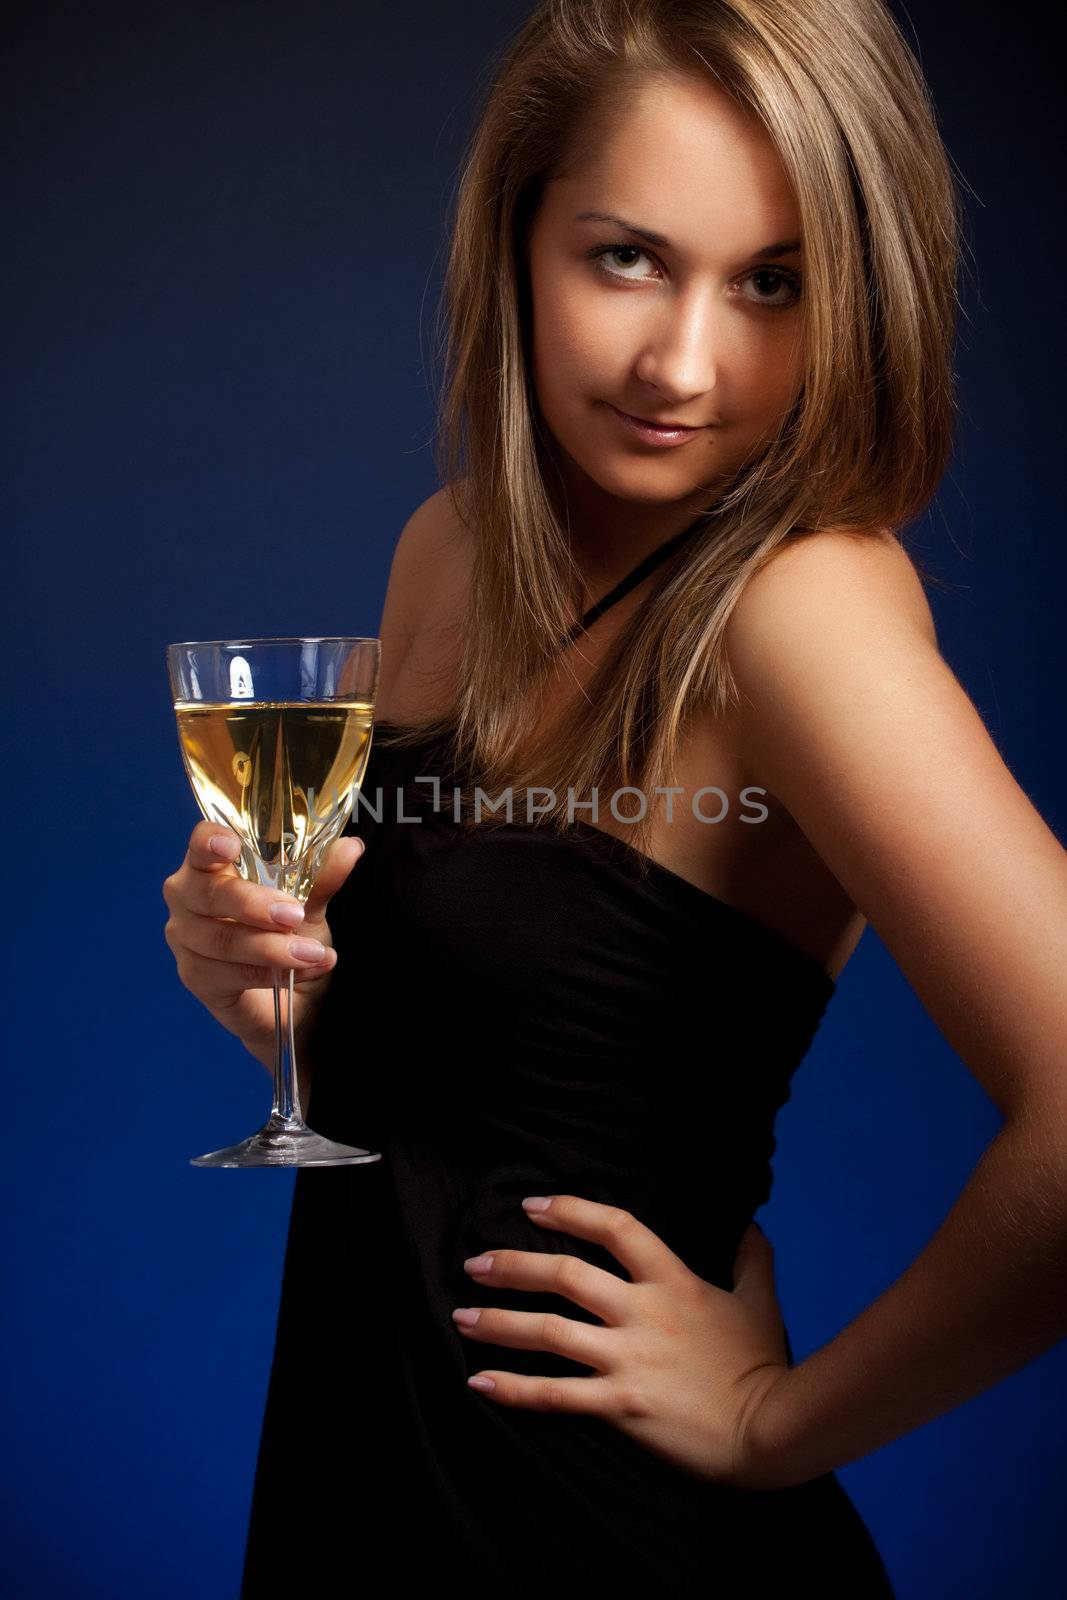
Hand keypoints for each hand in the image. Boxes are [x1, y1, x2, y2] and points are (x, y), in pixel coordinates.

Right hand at [162, 820, 363, 1064]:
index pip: (200, 844)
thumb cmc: (286, 934)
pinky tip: (307, 969)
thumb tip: (350, 847)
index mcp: (211, 866)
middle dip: (253, 903)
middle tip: (294, 914)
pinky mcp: (197, 978)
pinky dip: (271, 973)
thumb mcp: (308, 901)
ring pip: (222, 940)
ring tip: (314, 951)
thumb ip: (322, 875)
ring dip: (272, 947)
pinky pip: (229, 975)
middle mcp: (189, 898)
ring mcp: (187, 940)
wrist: (292, 995)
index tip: (231, 846)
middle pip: (209, 893)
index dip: (211, 842)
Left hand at [452, 1193, 792, 1488]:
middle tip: (474, 1264)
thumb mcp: (760, 1302)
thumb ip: (752, 1259)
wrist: (771, 1430)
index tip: (532, 1205)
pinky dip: (513, 1388)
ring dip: (498, 1322)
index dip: (571, 1210)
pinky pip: (555, 1394)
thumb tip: (749, 1225)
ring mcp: (629, 1359)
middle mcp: (643, 1313)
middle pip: (566, 1276)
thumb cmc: (764, 1366)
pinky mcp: (620, 1405)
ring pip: (549, 1332)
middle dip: (513, 1266)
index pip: (616, 1228)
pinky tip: (479, 1382)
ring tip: (460, 1317)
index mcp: (674, 1282)